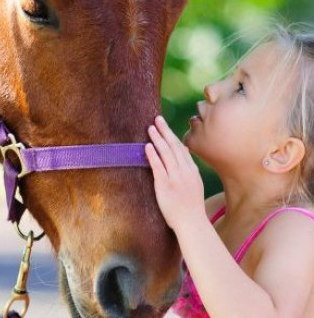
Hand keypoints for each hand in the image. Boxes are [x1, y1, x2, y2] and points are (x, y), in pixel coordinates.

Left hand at [145, 115, 205, 230]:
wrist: (192, 223)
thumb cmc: (190, 206)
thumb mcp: (194, 183)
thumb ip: (188, 168)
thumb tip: (183, 151)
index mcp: (192, 171)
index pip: (181, 149)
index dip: (172, 135)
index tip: (165, 125)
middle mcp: (185, 171)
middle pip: (174, 146)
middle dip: (165, 131)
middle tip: (157, 118)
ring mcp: (176, 178)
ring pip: (166, 153)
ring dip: (157, 139)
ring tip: (150, 128)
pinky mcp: (165, 185)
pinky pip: (158, 166)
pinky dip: (153, 155)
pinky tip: (147, 146)